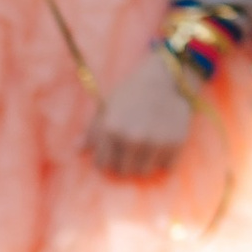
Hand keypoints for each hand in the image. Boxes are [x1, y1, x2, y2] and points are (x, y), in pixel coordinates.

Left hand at [89, 42, 196, 179]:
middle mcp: (132, 138)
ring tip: (145, 148)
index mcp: (111, 130)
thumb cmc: (131, 94)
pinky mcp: (174, 144)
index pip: (102, 165)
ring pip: (143, 172)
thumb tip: (77, 150)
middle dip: (124, 163)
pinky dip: (163, 161)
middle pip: (123, 171)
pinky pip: (165, 168)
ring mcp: (154, 142)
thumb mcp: (106, 107)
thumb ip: (92, 131)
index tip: (113, 152)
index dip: (106, 159)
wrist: (165, 79)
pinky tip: (160, 146)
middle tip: (130, 150)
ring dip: (143, 163)